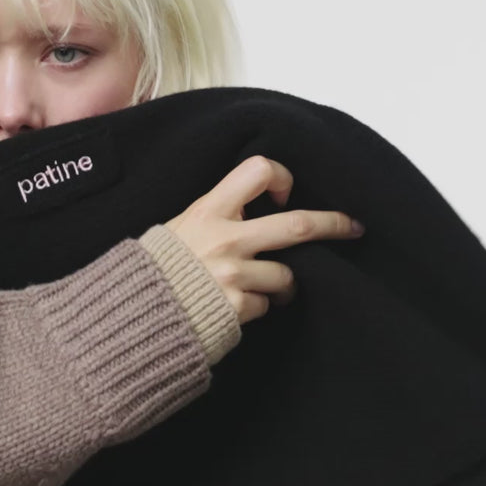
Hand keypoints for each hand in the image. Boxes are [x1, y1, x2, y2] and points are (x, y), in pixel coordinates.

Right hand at [162, 155, 363, 326]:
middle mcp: (226, 239)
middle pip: (297, 225)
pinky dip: (257, 308)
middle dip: (332, 224)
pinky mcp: (236, 307)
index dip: (282, 178)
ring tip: (270, 290)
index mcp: (209, 211)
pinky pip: (265, 305)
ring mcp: (233, 275)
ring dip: (285, 286)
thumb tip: (250, 206)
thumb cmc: (154, 271)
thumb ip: (214, 215)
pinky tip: (236, 308)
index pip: (258, 170)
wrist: (133, 315)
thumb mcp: (179, 228)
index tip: (285, 194)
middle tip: (353, 227)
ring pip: (287, 276)